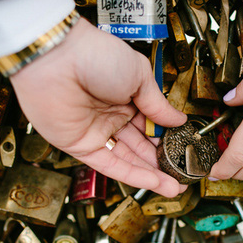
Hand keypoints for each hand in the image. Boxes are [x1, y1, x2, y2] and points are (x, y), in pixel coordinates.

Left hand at [10, 18, 186, 196]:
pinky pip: (110, 165)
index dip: (169, 139)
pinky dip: (133, 175)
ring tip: (175, 187)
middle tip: (184, 175)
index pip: (152, 124)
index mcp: (127, 95)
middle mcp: (112, 115)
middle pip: (141, 145)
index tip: (185, 151)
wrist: (57, 58)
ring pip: (129, 159)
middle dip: (163, 162)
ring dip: (152, 175)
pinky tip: (154, 182)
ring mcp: (96, 132)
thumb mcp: (139, 75)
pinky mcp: (81, 146)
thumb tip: (178, 120)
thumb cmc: (95, 55)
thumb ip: (158, 104)